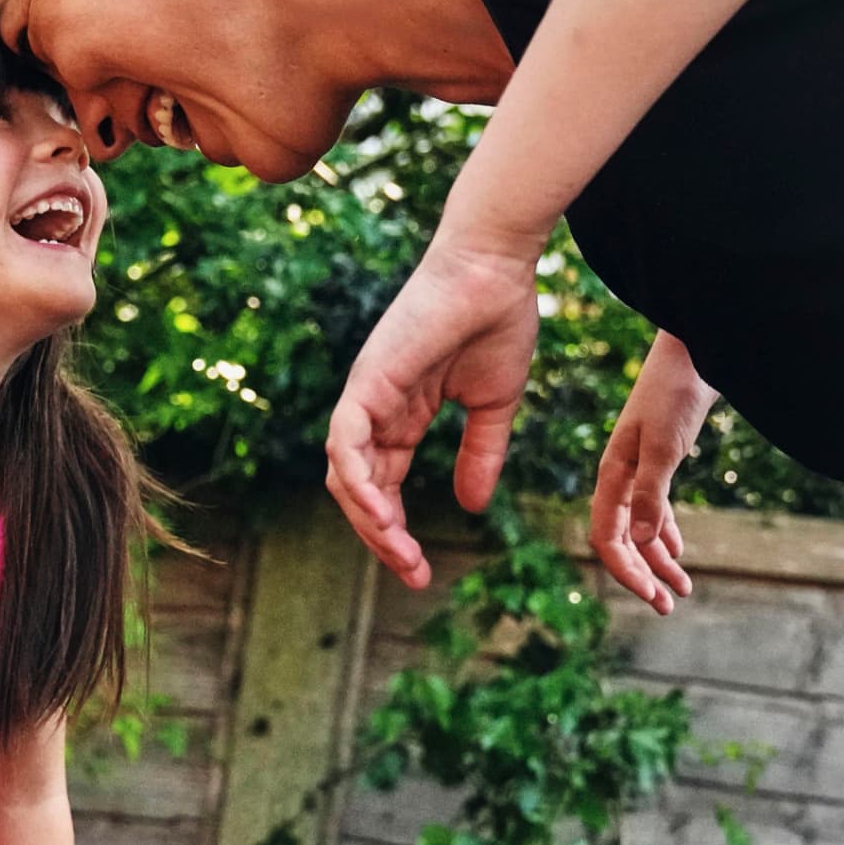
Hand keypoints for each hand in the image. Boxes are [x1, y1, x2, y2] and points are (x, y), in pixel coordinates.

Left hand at [327, 236, 544, 588]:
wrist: (496, 270)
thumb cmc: (497, 322)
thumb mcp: (493, 406)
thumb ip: (479, 455)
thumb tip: (471, 508)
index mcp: (401, 416)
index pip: (384, 486)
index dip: (396, 531)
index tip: (421, 571)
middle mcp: (375, 410)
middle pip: (359, 490)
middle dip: (381, 538)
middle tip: (413, 574)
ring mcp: (366, 396)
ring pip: (346, 475)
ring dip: (369, 522)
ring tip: (401, 556)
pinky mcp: (367, 381)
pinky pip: (346, 443)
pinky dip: (357, 482)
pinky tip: (383, 516)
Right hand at [590, 333, 713, 613]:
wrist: (695, 348)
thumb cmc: (675, 390)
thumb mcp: (664, 445)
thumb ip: (650, 493)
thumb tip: (638, 542)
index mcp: (612, 474)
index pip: (607, 537)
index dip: (627, 572)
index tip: (653, 598)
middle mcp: (620, 475)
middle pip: (623, 539)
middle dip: (644, 575)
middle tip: (668, 607)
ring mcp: (641, 467)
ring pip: (642, 526)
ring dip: (660, 559)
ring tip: (683, 588)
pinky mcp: (662, 458)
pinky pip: (656, 508)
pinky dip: (666, 532)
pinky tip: (679, 550)